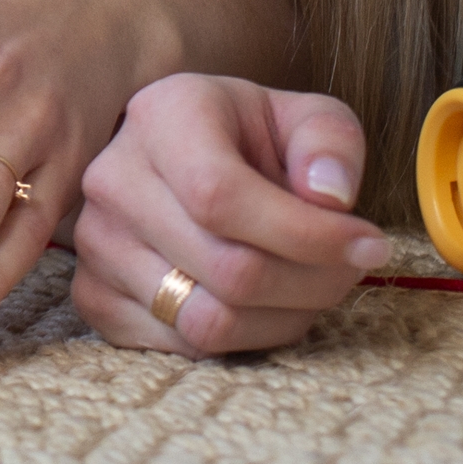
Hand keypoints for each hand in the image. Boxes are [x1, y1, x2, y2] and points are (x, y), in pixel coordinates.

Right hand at [69, 74, 388, 354]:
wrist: (183, 158)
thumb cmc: (251, 139)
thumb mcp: (304, 117)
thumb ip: (331, 142)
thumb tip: (329, 197)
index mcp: (163, 116)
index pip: (220, 195)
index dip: (305, 236)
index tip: (369, 244)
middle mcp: (113, 177)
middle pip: (228, 269)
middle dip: (314, 284)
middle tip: (352, 269)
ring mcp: (95, 241)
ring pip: (207, 320)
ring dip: (284, 318)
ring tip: (311, 286)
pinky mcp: (93, 294)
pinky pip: (181, 347)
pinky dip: (243, 339)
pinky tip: (265, 304)